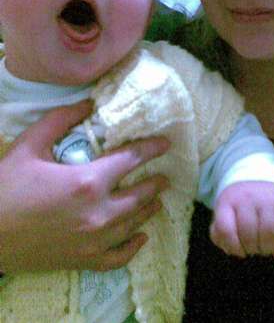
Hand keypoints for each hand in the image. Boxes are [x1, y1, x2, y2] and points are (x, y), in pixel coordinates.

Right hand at [0, 100, 169, 272]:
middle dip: (155, 183)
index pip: (131, 159)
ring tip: (157, 200)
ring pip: (133, 224)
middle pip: (140, 195)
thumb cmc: (5, 188)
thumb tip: (88, 104)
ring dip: (149, 209)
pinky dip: (133, 247)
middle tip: (165, 176)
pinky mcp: (83, 260)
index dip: (152, 148)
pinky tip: (141, 237)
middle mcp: (98, 212)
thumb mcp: (30, 145)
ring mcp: (93, 240)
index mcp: (87, 181)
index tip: (166, 144)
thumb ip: (61, 119)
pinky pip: (118, 257)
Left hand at [210, 181, 273, 258]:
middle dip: (251, 249)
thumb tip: (230, 249)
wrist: (258, 179)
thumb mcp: (224, 214)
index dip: (232, 247)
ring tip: (264, 249)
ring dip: (266, 249)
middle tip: (253, 251)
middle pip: (249, 234)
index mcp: (227, 202)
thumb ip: (220, 234)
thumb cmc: (238, 206)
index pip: (225, 229)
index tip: (239, 251)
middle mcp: (247, 198)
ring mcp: (267, 199)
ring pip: (269, 233)